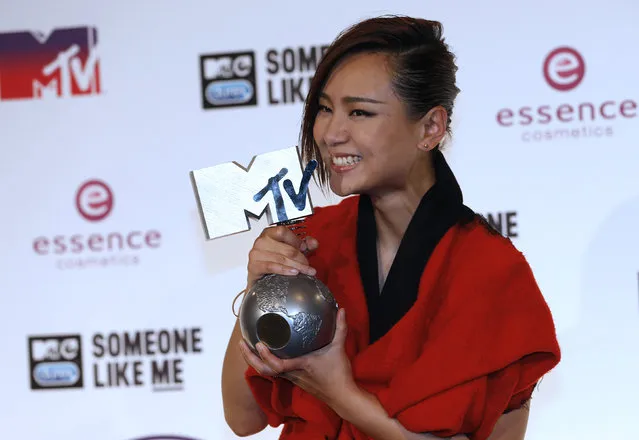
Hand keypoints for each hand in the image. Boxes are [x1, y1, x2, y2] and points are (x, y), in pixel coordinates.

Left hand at [239, 308, 354, 408]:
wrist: (342, 397)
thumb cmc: (338, 374)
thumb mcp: (339, 349)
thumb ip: (340, 328)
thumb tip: (342, 310)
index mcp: (300, 366)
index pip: (278, 365)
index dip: (266, 356)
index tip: (258, 344)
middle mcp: (292, 374)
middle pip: (265, 370)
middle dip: (250, 358)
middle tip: (242, 343)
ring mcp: (292, 378)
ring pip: (268, 372)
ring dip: (255, 360)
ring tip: (247, 346)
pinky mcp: (294, 380)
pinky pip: (275, 372)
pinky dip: (266, 363)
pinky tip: (264, 353)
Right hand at [246, 225, 318, 288]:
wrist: (259, 278)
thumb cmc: (272, 261)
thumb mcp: (289, 250)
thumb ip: (304, 245)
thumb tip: (313, 243)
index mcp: (269, 233)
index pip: (283, 232)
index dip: (296, 241)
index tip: (305, 248)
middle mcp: (261, 241)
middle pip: (287, 249)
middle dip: (301, 258)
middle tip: (308, 265)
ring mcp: (256, 253)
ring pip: (282, 259)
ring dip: (297, 266)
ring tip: (305, 271)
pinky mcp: (254, 266)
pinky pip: (272, 267)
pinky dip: (285, 270)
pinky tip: (293, 272)